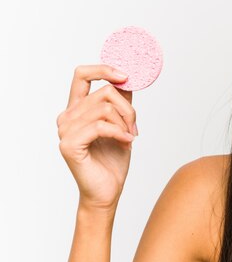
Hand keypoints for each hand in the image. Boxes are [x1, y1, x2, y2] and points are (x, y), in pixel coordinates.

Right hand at [57, 65, 137, 210]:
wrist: (107, 191)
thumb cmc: (112, 159)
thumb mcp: (122, 124)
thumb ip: (121, 102)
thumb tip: (128, 79)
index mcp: (76, 109)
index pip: (81, 75)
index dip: (103, 69)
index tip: (125, 76)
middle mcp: (67, 117)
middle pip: (104, 92)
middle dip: (128, 108)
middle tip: (135, 126)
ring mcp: (65, 130)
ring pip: (105, 108)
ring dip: (126, 123)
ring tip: (130, 137)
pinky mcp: (69, 144)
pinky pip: (101, 126)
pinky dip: (120, 133)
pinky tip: (128, 142)